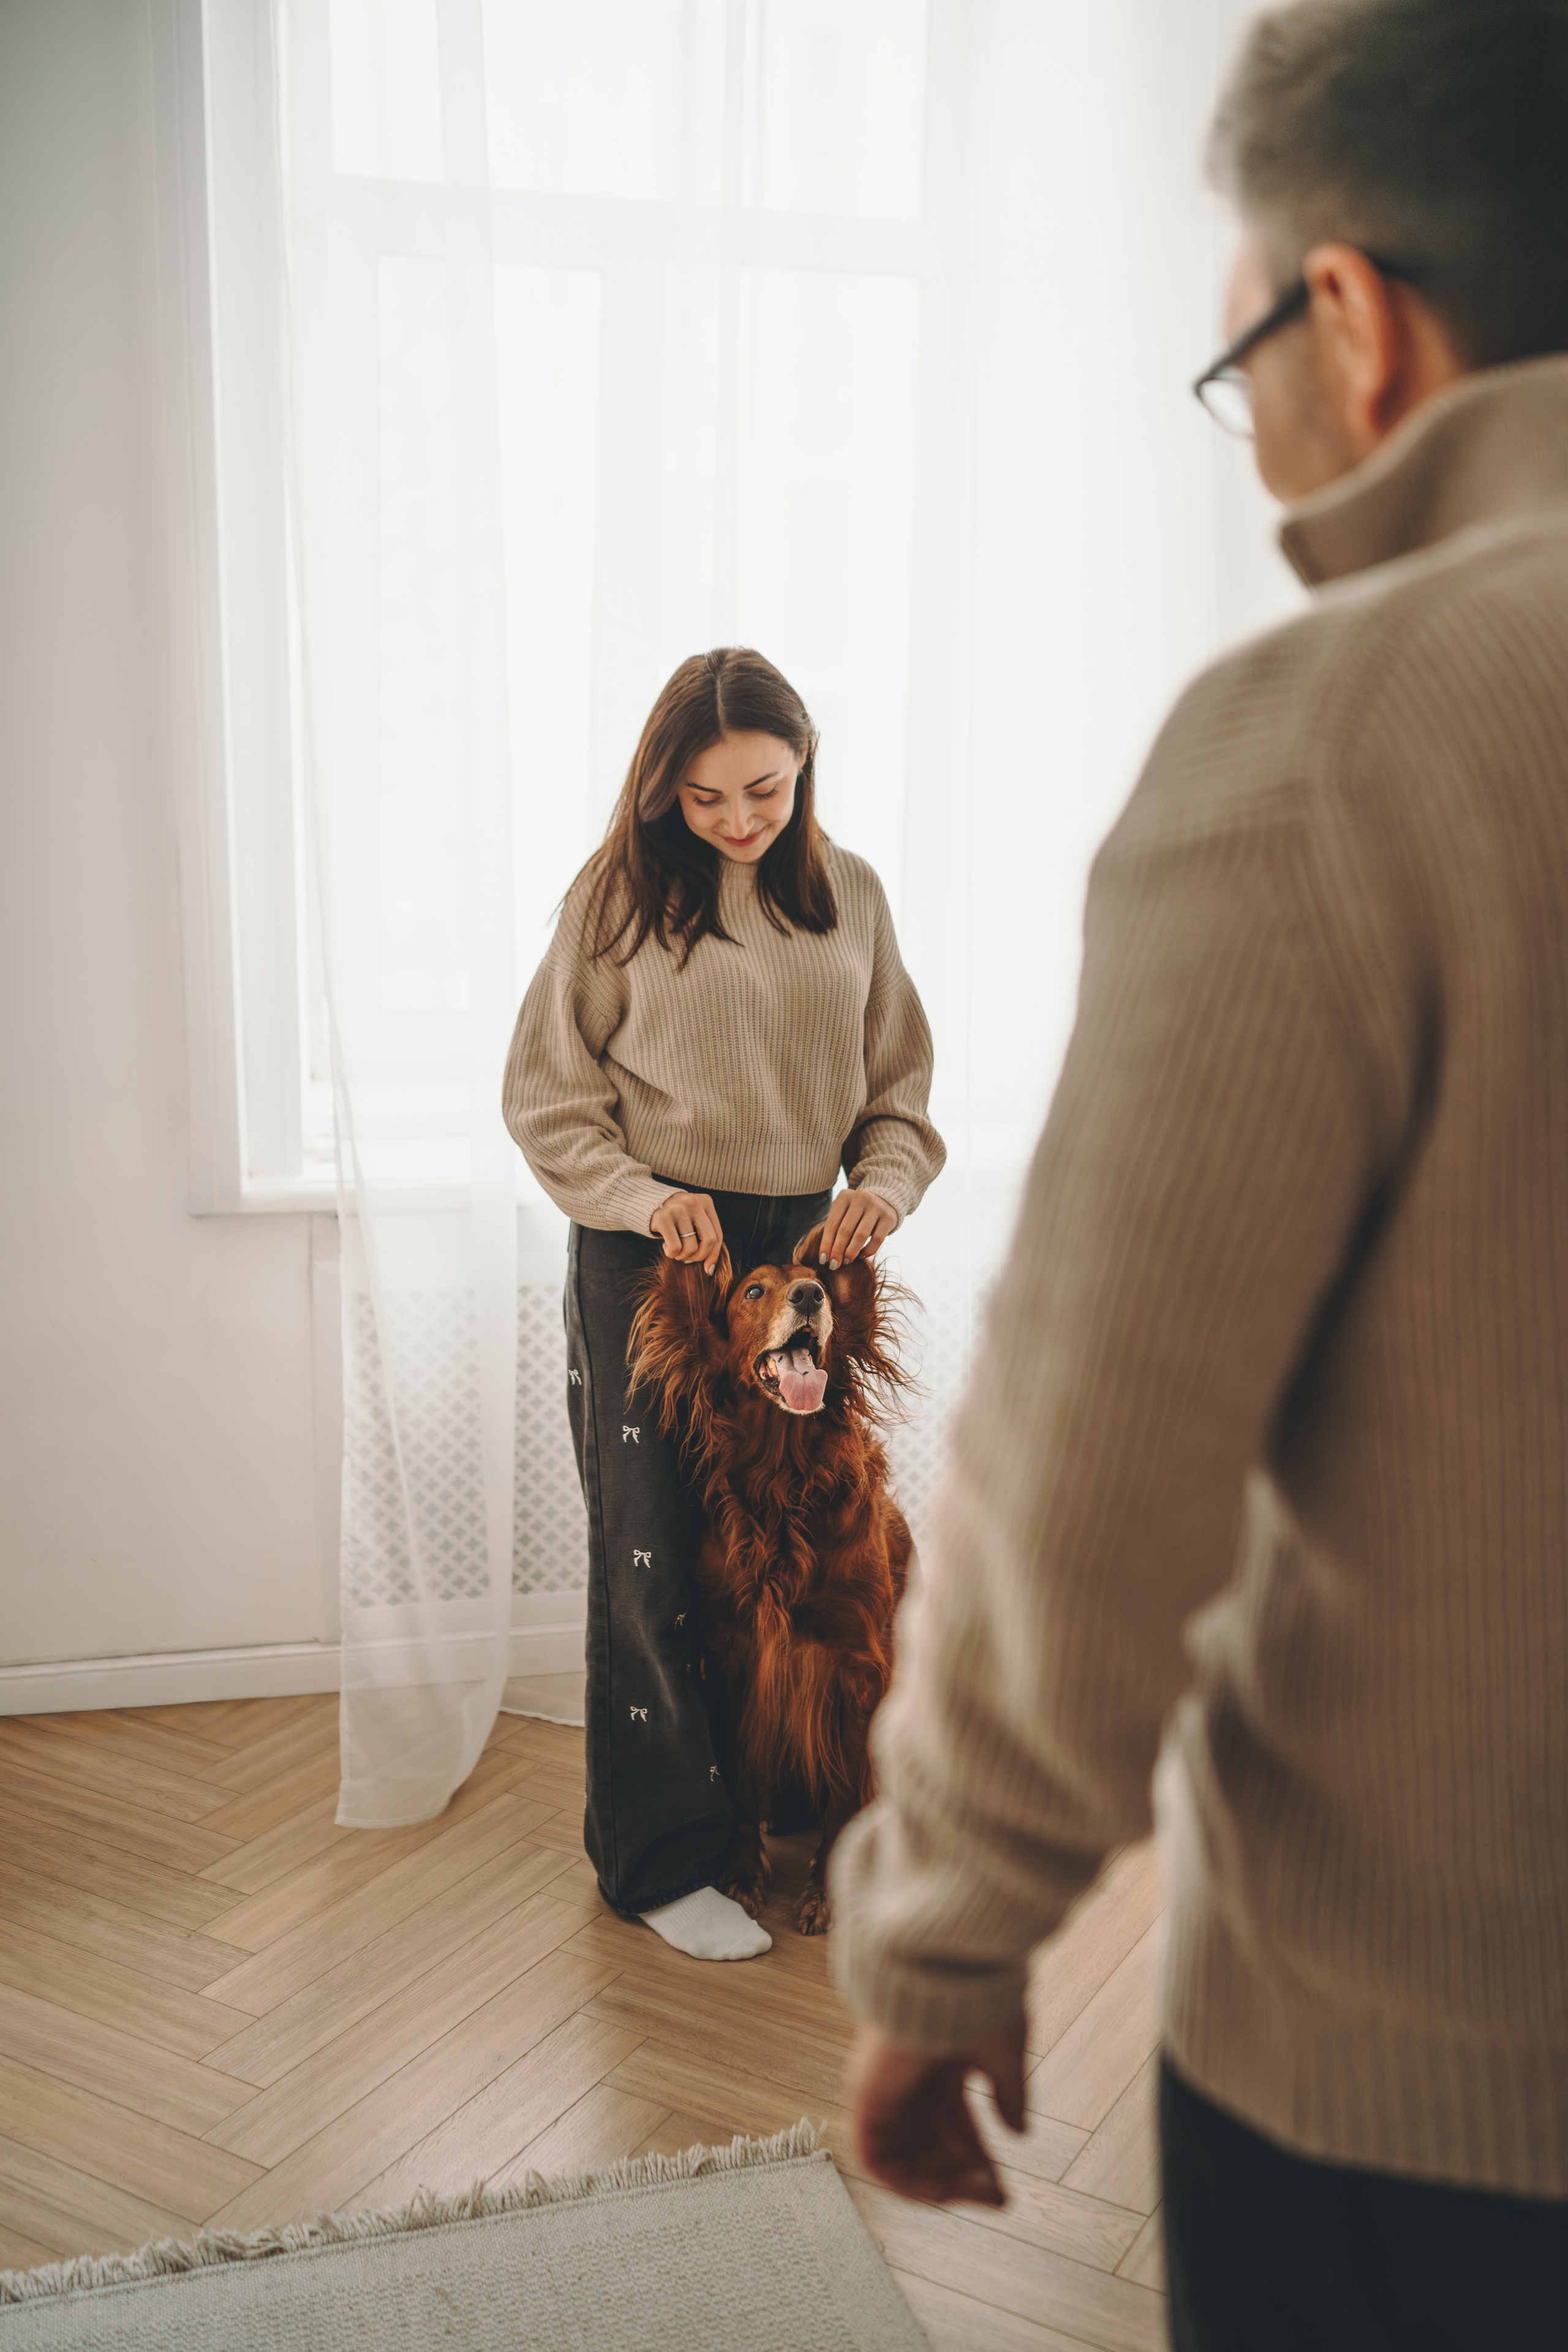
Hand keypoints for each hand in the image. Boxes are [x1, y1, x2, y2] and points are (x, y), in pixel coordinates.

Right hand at [650, 1191, 723, 1275]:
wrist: (649, 1203)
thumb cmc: (677, 1218)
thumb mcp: (695, 1222)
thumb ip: (706, 1240)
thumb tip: (710, 1269)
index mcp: (706, 1202)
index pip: (717, 1235)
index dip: (713, 1255)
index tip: (708, 1268)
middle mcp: (693, 1202)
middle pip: (708, 1241)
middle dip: (699, 1256)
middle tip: (688, 1258)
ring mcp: (678, 1209)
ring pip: (691, 1247)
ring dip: (682, 1255)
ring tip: (675, 1248)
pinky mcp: (662, 1217)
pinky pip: (675, 1248)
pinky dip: (671, 1253)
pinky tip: (666, 1245)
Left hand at [819, 1188, 895, 1269]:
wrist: (884, 1201)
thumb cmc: (857, 1212)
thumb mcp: (844, 1212)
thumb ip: (835, 1228)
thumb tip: (826, 1256)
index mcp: (844, 1196)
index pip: (832, 1224)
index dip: (826, 1243)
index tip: (822, 1259)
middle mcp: (860, 1198)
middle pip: (845, 1230)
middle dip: (837, 1250)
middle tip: (834, 1265)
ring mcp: (876, 1207)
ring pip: (861, 1235)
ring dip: (851, 1251)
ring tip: (846, 1262)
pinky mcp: (888, 1218)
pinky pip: (877, 1239)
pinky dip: (868, 1250)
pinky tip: (861, 1256)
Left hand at [845, 2013, 1027, 2206]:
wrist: (946, 1976)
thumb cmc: (976, 2003)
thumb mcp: (1003, 2056)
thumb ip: (1009, 2094)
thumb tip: (1019, 2133)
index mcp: (938, 2062)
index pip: (953, 2121)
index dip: (977, 2156)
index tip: (1003, 2186)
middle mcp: (908, 2079)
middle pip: (933, 2144)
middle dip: (966, 2175)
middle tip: (1000, 2199)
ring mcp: (886, 2090)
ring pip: (908, 2156)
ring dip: (945, 2183)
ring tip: (985, 2192)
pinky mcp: (866, 2099)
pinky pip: (878, 2160)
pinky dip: (910, 2182)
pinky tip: (947, 2191)